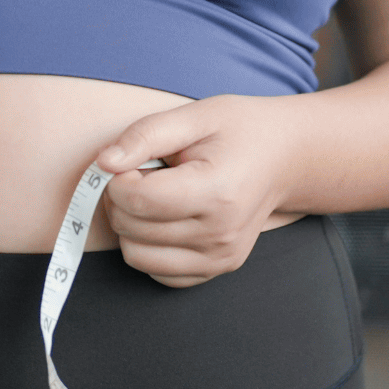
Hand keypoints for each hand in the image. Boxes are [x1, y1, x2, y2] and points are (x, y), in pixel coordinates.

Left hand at [97, 95, 294, 287]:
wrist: (285, 157)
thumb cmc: (240, 131)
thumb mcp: (196, 116)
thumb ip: (146, 135)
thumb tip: (103, 163)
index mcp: (216, 192)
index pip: (137, 200)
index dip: (116, 177)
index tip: (129, 160)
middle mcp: (220, 234)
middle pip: (131, 228)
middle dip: (120, 198)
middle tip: (142, 172)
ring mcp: (220, 258)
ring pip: (136, 255)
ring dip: (130, 224)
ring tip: (153, 196)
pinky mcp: (217, 269)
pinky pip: (157, 272)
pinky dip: (148, 247)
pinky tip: (164, 219)